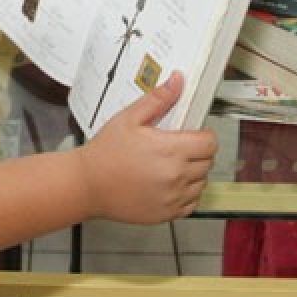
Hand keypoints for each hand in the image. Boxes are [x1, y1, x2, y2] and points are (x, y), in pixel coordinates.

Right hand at [76, 73, 216, 223]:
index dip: (205, 135)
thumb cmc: (105, 153)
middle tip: (179, 148)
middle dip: (199, 152)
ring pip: (202, 183)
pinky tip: (170, 184)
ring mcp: (173, 198)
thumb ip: (158, 99)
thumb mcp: (129, 118)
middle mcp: (176, 176)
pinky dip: (186, 194)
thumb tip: (177, 82)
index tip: (194, 134)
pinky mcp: (167, 214)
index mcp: (171, 150)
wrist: (87, 185)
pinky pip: (191, 203)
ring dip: (194, 173)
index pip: (210, 143)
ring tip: (173, 166)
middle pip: (208, 162)